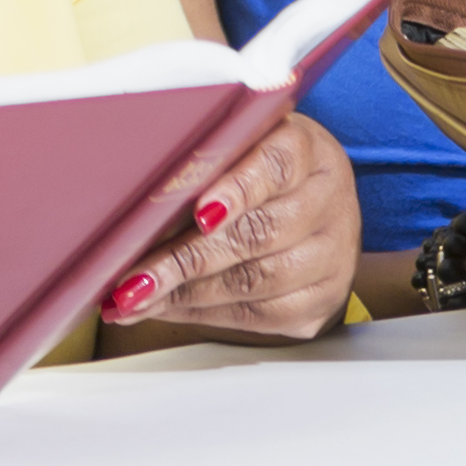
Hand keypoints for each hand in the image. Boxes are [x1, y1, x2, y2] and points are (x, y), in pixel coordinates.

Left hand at [91, 115, 360, 343]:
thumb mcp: (240, 149)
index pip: (276, 165)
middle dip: (186, 260)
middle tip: (132, 280)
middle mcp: (330, 200)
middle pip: (260, 233)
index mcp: (310, 150)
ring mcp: (333, 254)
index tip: (199, 213)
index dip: (237, 190)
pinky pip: (260, 316)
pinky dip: (202, 313)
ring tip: (132, 300)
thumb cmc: (257, 175)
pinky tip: (166, 307)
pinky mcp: (324, 298)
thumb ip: (201, 167)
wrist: (314, 211)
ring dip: (186, 294)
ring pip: (258, 282)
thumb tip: (134, 210)